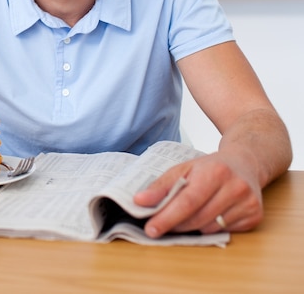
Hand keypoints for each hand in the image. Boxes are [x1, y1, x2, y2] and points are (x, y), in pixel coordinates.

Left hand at [133, 153, 262, 237]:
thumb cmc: (211, 166)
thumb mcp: (185, 168)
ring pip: (210, 228)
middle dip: (175, 225)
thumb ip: (162, 185)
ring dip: (191, 228)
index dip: (167, 217)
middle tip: (158, 227)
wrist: (245, 162)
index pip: (187, 201)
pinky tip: (206, 217)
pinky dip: (209, 228)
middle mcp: (235, 187)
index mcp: (216, 171)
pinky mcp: (255, 216)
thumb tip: (140, 201)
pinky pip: (224, 232)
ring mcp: (248, 203)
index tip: (151, 228)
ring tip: (182, 219)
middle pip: (198, 217)